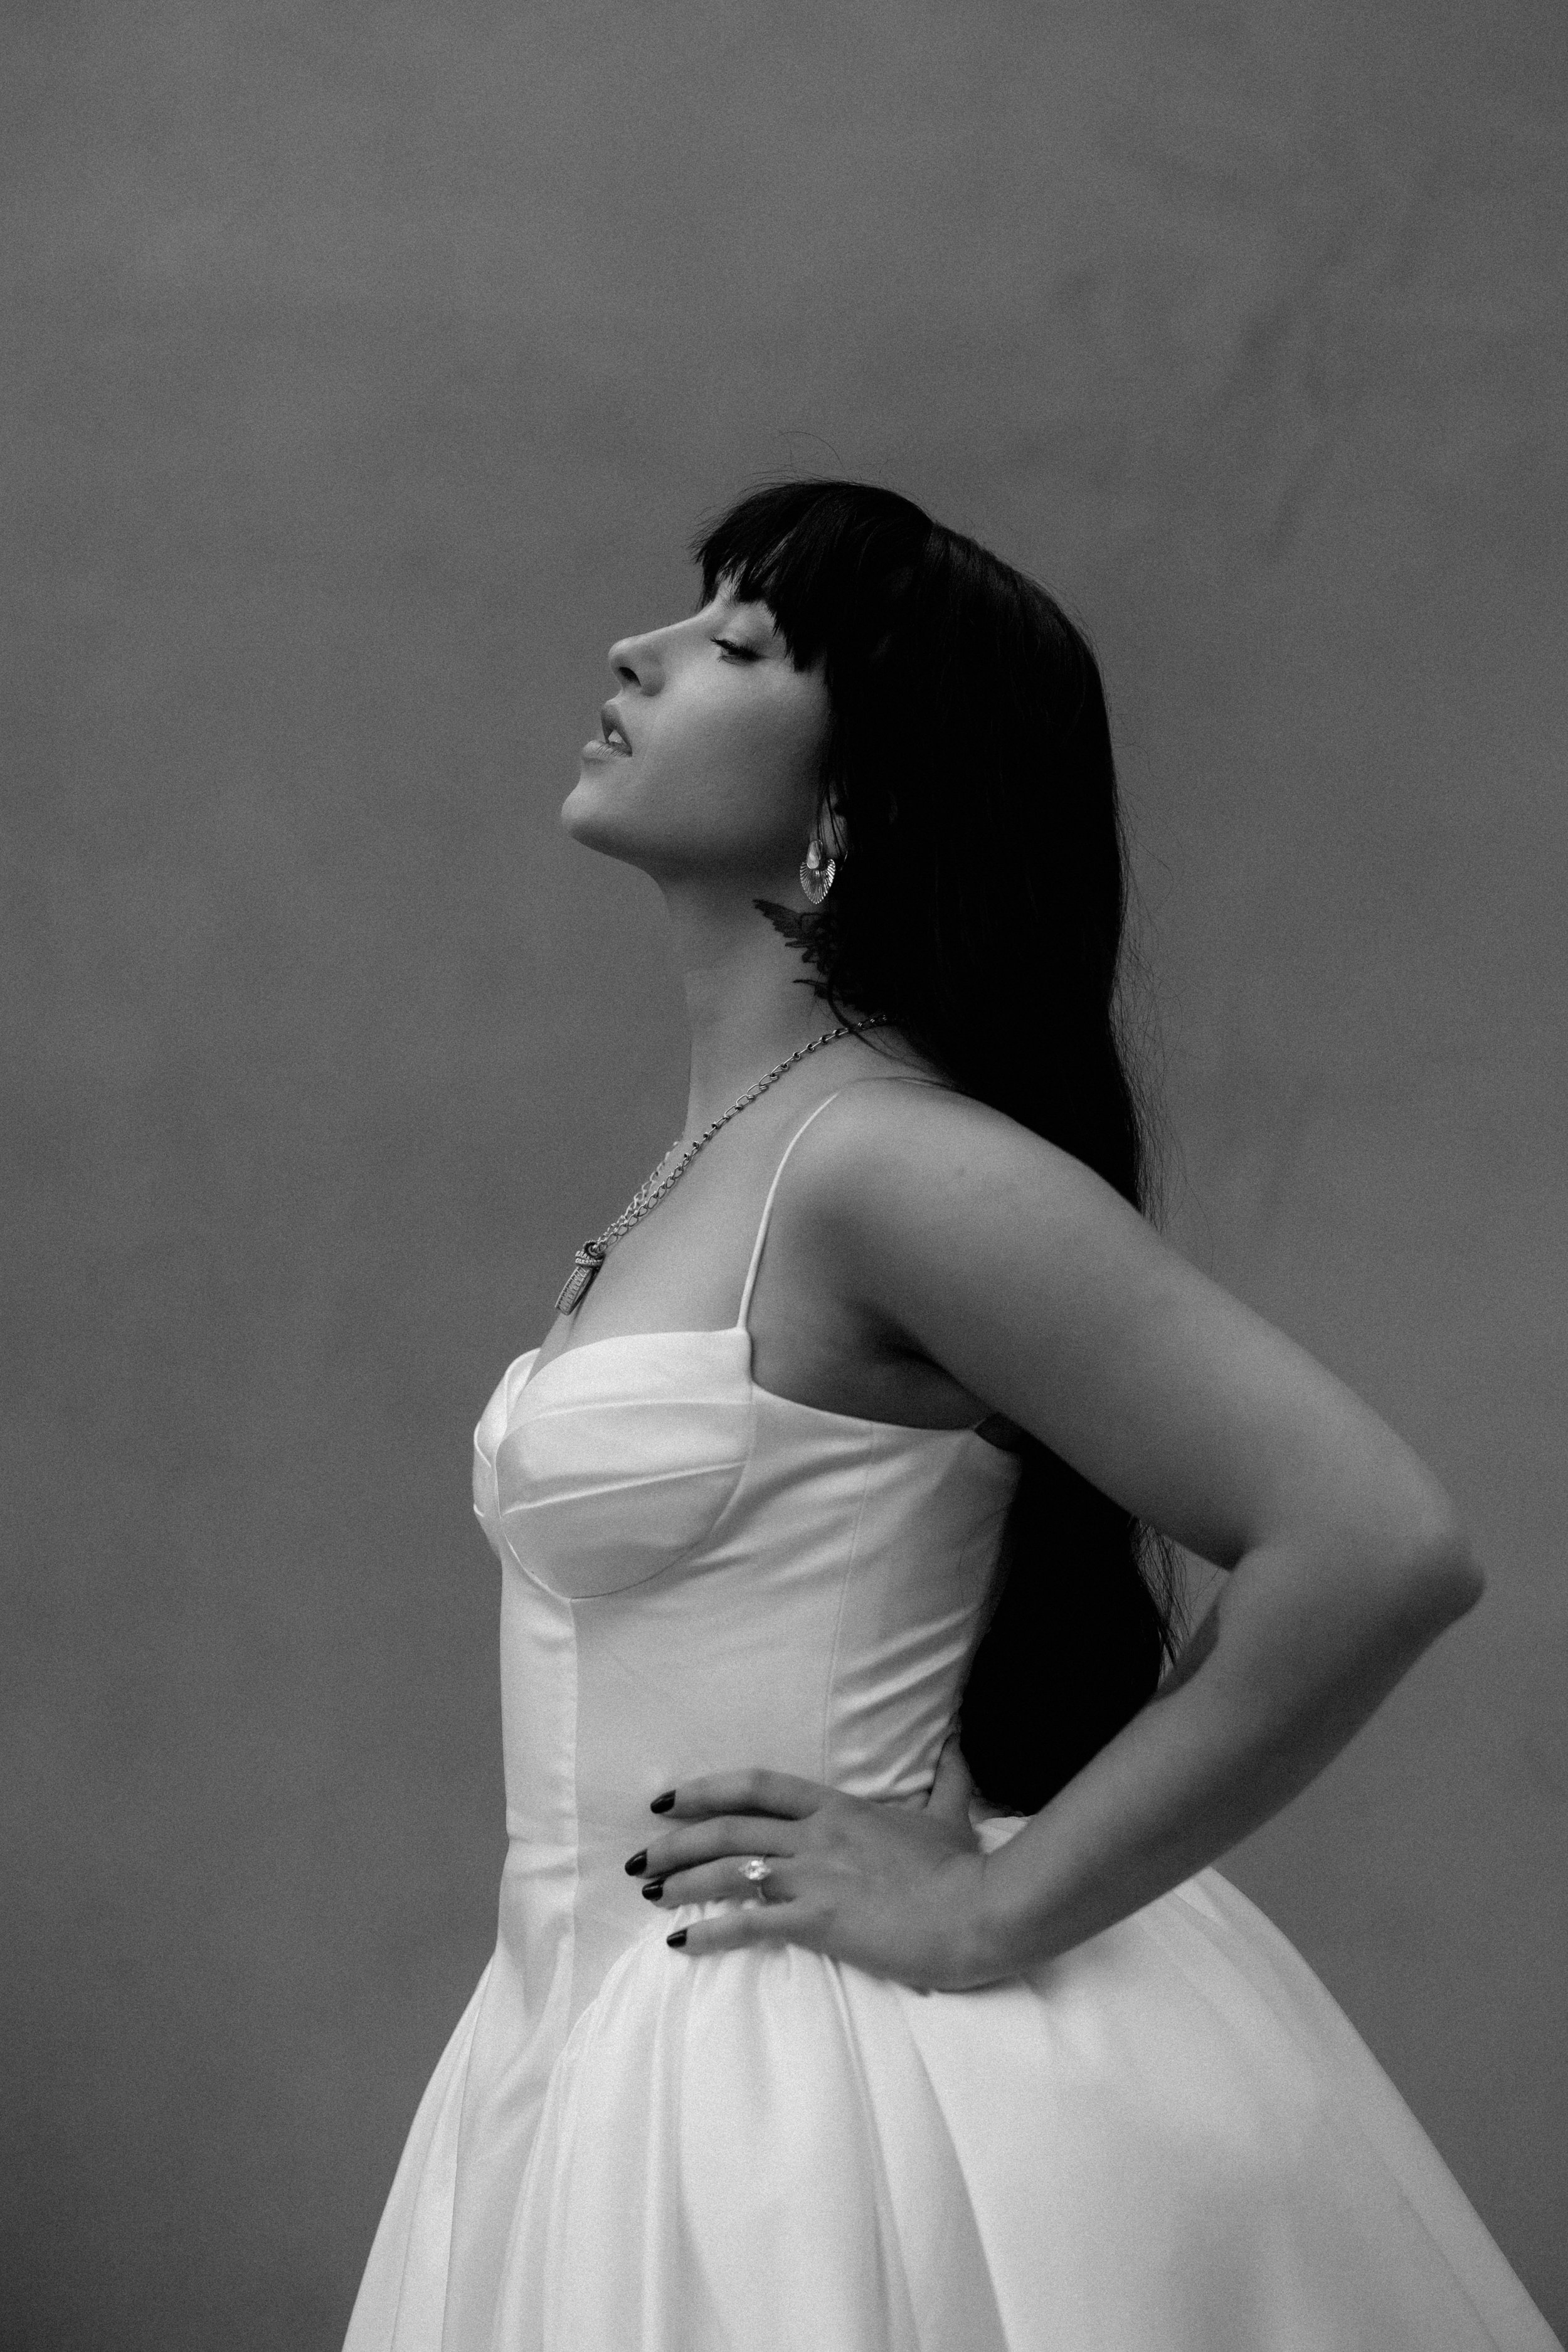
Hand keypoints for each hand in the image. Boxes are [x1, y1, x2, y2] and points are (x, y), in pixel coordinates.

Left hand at [625, 1734, 1008, 1990]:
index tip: (668, 1800)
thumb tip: (958, 1743)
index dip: (707, 1789)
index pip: (758, 1786)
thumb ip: (946, 1780)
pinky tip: (681, 1942)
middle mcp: (815, 1835)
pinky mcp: (817, 1920)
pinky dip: (708, 1931)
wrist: (980, 1910)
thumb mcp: (950, 1816)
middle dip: (675, 1841)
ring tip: (649, 1893)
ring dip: (681, 1881)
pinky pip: (748, 1923)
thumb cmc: (963, 1868)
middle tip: (639, 1856)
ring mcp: (814, 1876)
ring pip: (729, 1869)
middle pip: (728, 1827)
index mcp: (838, 1807)